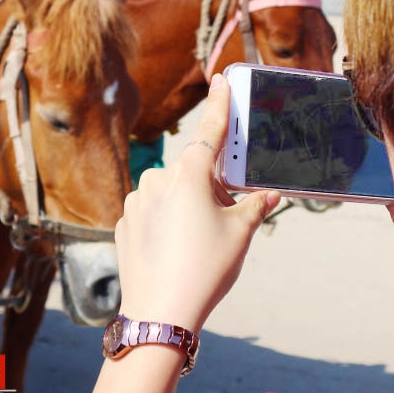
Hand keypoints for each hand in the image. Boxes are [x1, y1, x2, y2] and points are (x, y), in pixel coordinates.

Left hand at [114, 74, 279, 331]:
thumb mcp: (240, 234)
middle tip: (223, 219)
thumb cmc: (205, 269)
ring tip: (198, 243)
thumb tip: (270, 194)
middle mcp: (157, 179)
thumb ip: (255, 206)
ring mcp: (135, 201)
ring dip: (186, 205)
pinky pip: (151, 212)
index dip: (220, 104)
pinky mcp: (123, 223)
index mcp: (189, 173)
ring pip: (170, 192)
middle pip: (193, 170)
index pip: (210, 130)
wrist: (160, 312)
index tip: (220, 80)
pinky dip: (166, 223)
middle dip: (210, 186)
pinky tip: (175, 251)